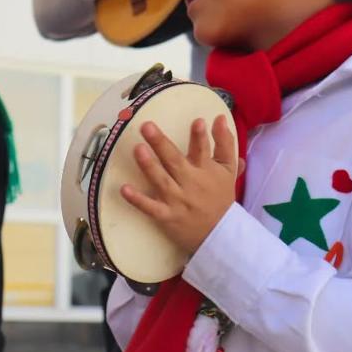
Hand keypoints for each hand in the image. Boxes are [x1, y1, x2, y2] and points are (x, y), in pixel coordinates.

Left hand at [121, 117, 241, 254]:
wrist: (219, 233)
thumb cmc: (220, 197)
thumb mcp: (227, 169)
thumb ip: (224, 143)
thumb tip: (221, 117)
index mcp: (205, 170)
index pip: (203, 151)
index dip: (200, 137)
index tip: (197, 121)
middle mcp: (190, 183)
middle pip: (175, 161)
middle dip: (161, 143)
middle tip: (146, 126)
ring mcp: (177, 200)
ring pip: (161, 181)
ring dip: (149, 166)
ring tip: (137, 149)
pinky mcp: (166, 216)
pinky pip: (150, 208)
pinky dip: (138, 200)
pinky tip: (124, 189)